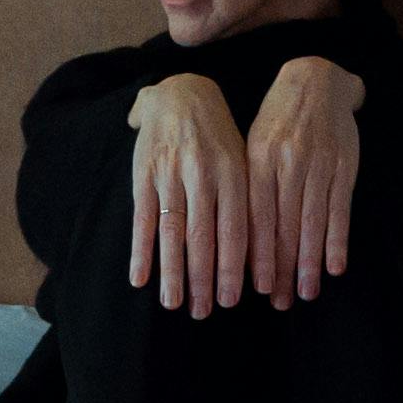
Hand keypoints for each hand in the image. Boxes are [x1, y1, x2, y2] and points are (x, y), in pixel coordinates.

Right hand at [131, 74, 250, 316]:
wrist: (181, 91)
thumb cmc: (220, 135)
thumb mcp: (244, 158)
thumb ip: (249, 201)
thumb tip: (262, 254)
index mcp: (234, 170)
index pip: (237, 228)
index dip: (237, 265)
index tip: (238, 298)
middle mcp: (202, 173)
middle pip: (204, 236)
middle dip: (205, 278)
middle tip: (206, 312)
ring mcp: (170, 174)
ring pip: (173, 232)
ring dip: (173, 272)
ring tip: (174, 303)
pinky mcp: (143, 174)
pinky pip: (142, 218)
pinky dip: (141, 250)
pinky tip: (140, 278)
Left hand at [245, 55, 365, 307]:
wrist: (316, 80)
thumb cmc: (276, 121)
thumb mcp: (252, 145)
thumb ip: (246, 186)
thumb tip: (232, 237)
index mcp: (258, 159)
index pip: (254, 217)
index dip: (255, 255)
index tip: (253, 287)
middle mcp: (287, 163)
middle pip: (282, 226)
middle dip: (281, 268)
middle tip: (279, 301)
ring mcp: (319, 164)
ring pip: (312, 222)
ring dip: (309, 262)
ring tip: (306, 293)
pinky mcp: (345, 165)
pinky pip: (340, 209)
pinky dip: (338, 240)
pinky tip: (335, 266)